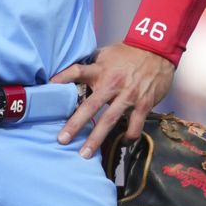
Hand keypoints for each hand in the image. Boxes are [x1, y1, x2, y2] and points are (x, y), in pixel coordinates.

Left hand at [51, 43, 174, 158]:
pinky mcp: (143, 104)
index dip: (62, 78)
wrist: (156, 51)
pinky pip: (134, 125)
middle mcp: (112, 84)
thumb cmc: (128, 53)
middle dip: (75, 124)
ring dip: (96, 139)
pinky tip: (122, 143)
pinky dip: (128, 136)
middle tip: (62, 139)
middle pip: (90, 106)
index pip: (77, 71)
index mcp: (100, 69)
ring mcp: (128, 95)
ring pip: (109, 120)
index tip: (49, 87)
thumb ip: (92, 64)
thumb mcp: (106, 54)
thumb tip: (73, 73)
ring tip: (85, 154)